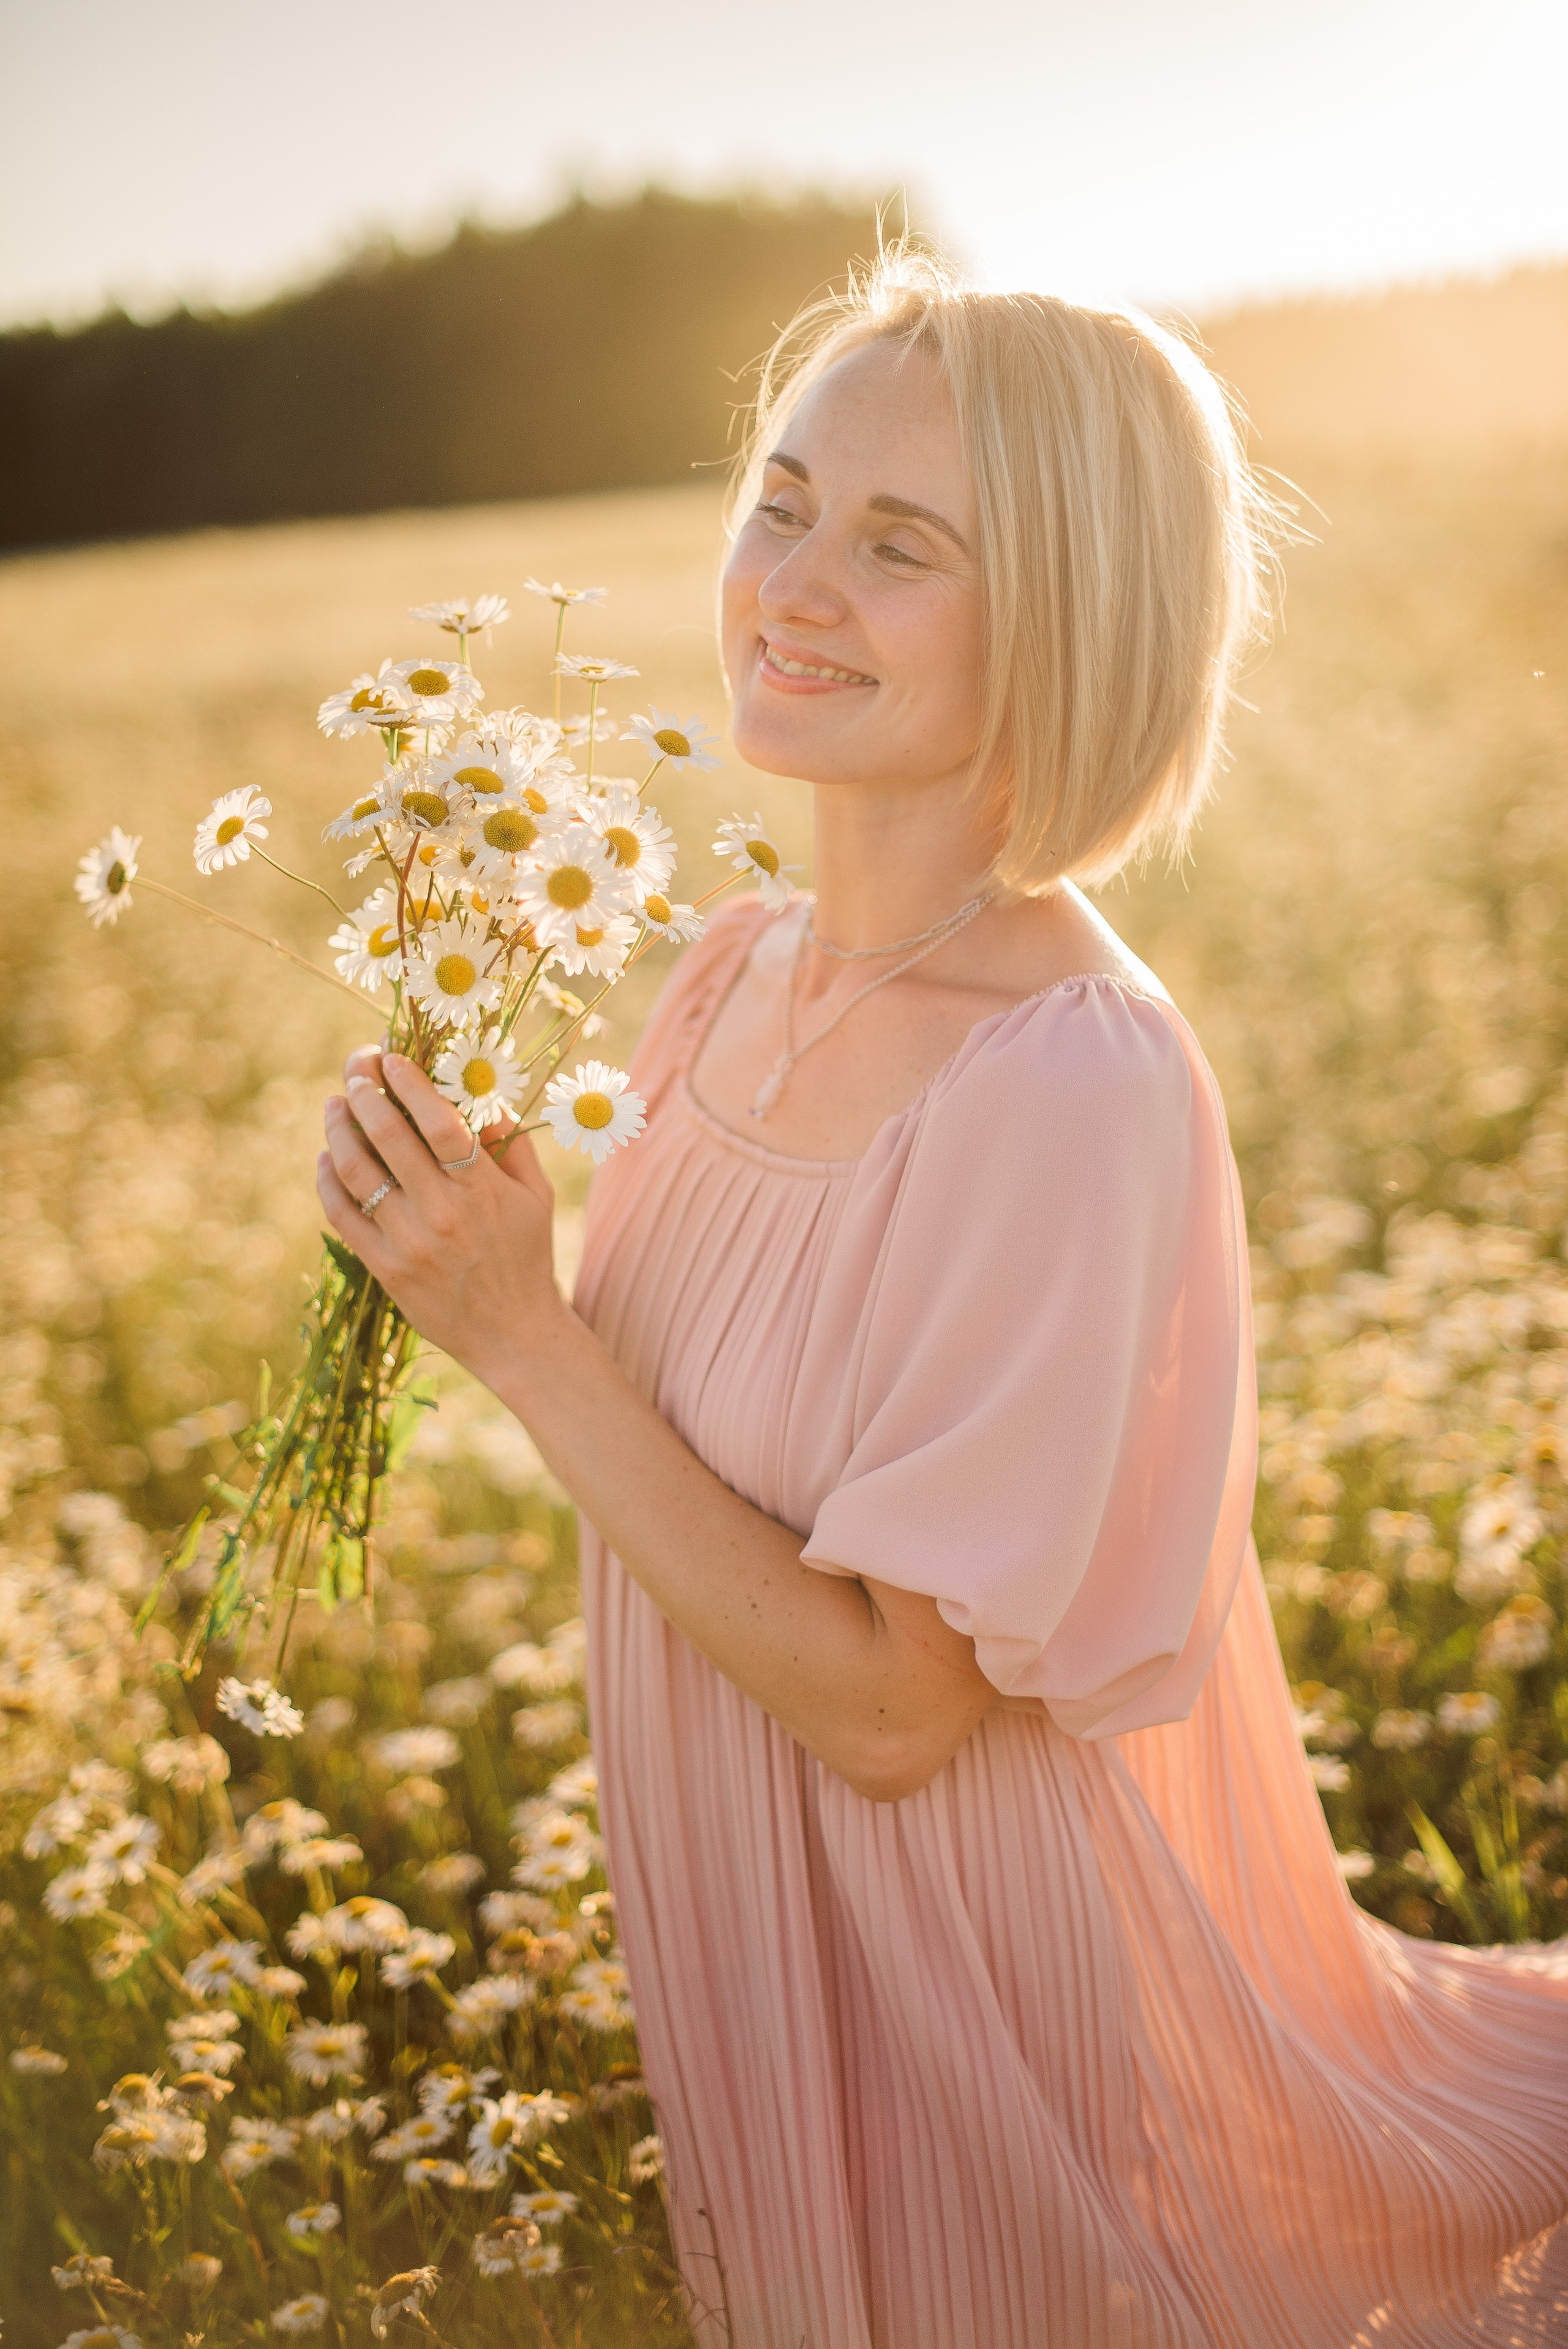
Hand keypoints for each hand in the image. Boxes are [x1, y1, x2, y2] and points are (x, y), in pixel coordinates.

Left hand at [317, 1044, 563, 1384]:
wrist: (513, 1333)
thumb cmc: (527, 1255)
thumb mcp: (535, 1195)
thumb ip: (510, 1142)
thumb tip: (481, 1093)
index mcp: (482, 1190)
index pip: (439, 1122)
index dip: (410, 1083)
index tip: (390, 1057)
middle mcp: (442, 1213)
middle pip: (389, 1137)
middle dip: (364, 1091)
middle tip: (355, 1069)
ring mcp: (409, 1242)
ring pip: (356, 1172)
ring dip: (338, 1129)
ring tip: (334, 1104)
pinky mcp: (385, 1269)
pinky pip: (342, 1215)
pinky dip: (327, 1180)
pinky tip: (326, 1158)